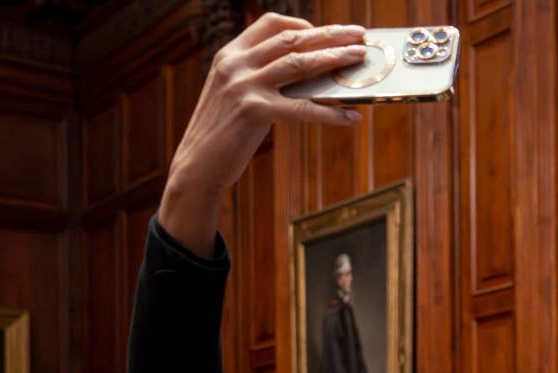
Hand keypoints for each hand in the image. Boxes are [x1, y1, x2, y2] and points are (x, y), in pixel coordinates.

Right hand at [159, 15, 364, 255]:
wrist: (198, 164)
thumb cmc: (224, 132)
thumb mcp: (236, 94)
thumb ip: (260, 77)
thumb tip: (308, 74)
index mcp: (230, 54)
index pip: (271, 24)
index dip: (303, 24)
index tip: (330, 31)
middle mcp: (235, 63)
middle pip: (291, 39)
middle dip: (329, 35)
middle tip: (359, 35)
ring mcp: (243, 85)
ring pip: (299, 64)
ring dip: (334, 59)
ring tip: (359, 58)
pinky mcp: (254, 111)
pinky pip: (302, 108)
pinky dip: (331, 112)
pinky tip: (351, 117)